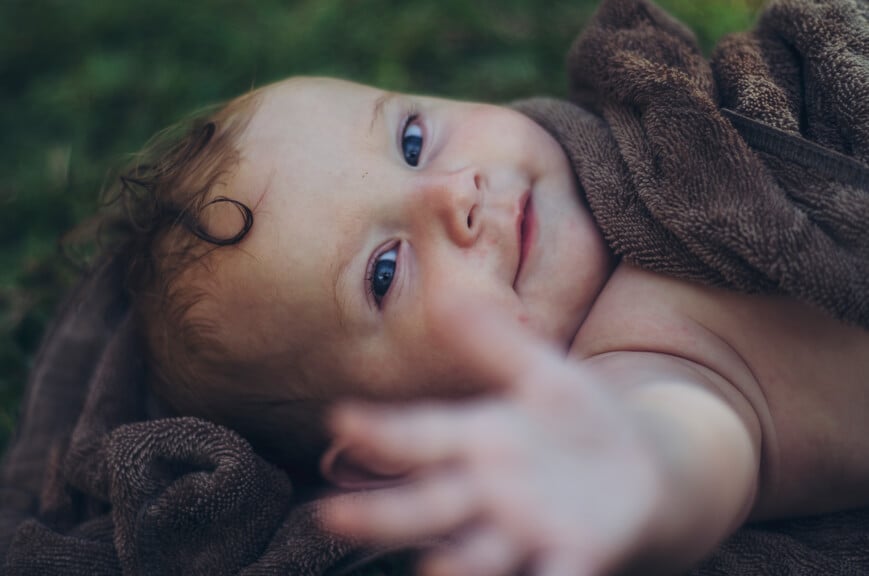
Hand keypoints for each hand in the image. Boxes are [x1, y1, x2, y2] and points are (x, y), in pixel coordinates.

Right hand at [321, 304, 663, 575]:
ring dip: (460, 562)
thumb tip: (443, 295)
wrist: (645, 463)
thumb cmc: (580, 417)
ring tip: (432, 567)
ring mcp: (530, 527)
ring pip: (484, 550)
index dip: (382, 430)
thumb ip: (494, 341)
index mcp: (481, 439)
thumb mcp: (540, 371)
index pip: (423, 435)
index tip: (340, 420)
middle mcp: (492, 489)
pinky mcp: (576, 552)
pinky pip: (555, 575)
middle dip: (382, 511)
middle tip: (330, 517)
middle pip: (432, 502)